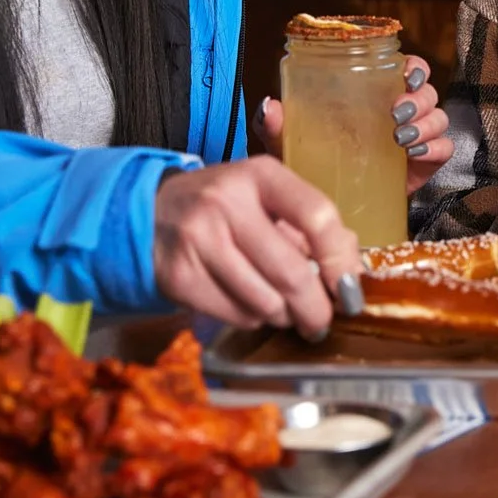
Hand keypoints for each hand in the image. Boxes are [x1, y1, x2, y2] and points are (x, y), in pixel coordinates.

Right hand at [152, 157, 360, 338]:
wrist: (147, 212)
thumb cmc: (223, 206)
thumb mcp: (264, 195)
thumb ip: (307, 224)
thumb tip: (350, 271)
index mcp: (260, 175)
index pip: (316, 215)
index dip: (341, 259)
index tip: (350, 289)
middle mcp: (226, 203)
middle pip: (291, 272)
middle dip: (316, 308)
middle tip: (322, 322)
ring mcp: (198, 240)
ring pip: (265, 302)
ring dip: (285, 316)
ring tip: (286, 311)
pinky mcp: (179, 277)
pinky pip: (236, 315)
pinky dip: (254, 319)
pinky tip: (251, 305)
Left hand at [258, 55, 450, 193]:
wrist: (334, 207)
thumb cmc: (316, 164)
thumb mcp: (293, 144)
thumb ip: (279, 127)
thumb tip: (269, 107)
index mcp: (377, 95)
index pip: (408, 68)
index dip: (414, 67)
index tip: (404, 76)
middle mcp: (403, 111)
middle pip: (428, 91)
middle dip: (417, 99)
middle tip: (395, 114)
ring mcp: (418, 137)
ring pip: (439, 117)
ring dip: (426, 123)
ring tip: (401, 138)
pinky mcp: (426, 163)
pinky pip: (444, 149)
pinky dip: (435, 148)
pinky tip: (415, 154)